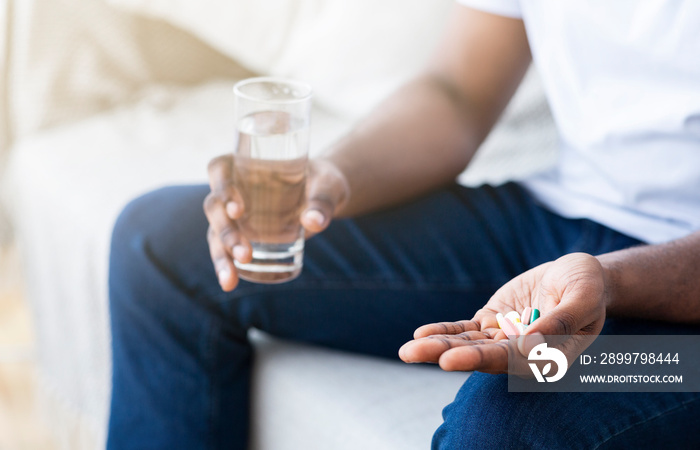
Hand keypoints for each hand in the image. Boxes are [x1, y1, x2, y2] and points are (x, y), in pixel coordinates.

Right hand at [204, 156, 349, 290]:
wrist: (325, 194)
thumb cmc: (323, 182)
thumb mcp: (328, 187)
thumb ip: (323, 201)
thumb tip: (314, 222)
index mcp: (246, 164)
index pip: (220, 169)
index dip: (222, 187)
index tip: (239, 210)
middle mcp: (234, 187)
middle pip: (214, 206)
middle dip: (226, 232)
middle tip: (246, 254)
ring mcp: (234, 213)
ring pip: (215, 232)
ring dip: (220, 256)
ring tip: (229, 280)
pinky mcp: (242, 233)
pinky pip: (225, 248)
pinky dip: (226, 266)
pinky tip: (229, 283)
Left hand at [399, 253, 608, 373]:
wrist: (579, 276)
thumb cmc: (588, 287)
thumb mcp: (583, 297)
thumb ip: (562, 321)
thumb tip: (531, 343)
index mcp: (547, 357)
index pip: (509, 362)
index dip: (479, 360)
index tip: (450, 360)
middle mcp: (520, 354)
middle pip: (480, 356)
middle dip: (446, 355)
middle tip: (412, 353)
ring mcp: (503, 338)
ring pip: (467, 344)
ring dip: (437, 346)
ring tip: (407, 350)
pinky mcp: (492, 322)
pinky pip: (465, 329)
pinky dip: (445, 332)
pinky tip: (422, 334)